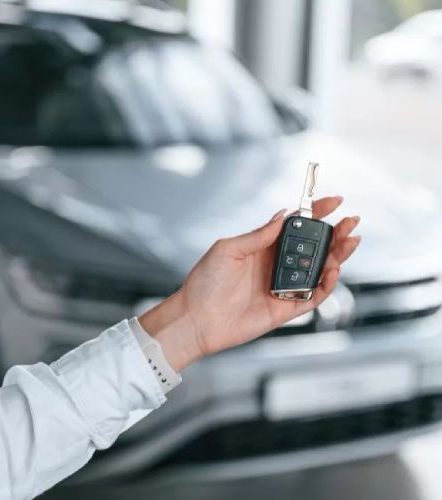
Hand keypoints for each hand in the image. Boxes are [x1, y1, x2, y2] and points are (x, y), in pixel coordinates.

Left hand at [139, 197, 360, 370]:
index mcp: (262, 247)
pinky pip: (313, 296)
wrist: (196, 319)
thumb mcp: (228, 249)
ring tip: (351, 241)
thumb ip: (258, 235)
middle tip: (352, 221)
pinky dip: (326, 284)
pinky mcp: (286, 309)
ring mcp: (283, 287)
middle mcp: (275, 265)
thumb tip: (283, 215)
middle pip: (313, 247)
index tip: (334, 200)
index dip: (315, 213)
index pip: (295, 227)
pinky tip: (333, 270)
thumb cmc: (205, 282)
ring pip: (318, 269)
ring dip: (337, 256)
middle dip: (335, 233)